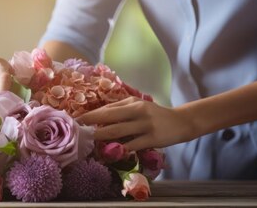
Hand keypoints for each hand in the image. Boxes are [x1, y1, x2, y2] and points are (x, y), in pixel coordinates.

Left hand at [76, 97, 202, 150]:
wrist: (181, 122)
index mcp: (132, 102)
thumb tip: (97, 118)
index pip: (106, 108)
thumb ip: (120, 110)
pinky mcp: (152, 138)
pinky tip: (109, 154)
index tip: (75, 120)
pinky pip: (131, 146)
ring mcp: (145, 125)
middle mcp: (137, 111)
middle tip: (76, 131)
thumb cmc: (155, 115)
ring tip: (88, 142)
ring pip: (117, 132)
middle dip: (91, 124)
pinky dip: (119, 150)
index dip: (90, 115)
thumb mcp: (138, 107)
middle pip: (109, 117)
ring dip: (101, 137)